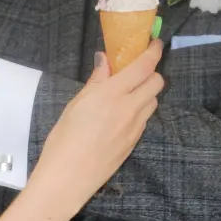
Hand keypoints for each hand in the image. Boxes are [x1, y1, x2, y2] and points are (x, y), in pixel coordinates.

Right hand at [34, 44, 163, 213]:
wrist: (69, 177)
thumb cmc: (64, 139)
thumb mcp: (75, 104)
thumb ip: (96, 81)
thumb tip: (105, 60)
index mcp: (112, 94)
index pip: (143, 66)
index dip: (153, 51)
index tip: (155, 43)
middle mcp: (129, 108)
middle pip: (157, 83)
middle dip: (152, 72)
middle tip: (138, 70)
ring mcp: (135, 127)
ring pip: (153, 101)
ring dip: (147, 92)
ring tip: (129, 93)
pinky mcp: (134, 142)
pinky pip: (144, 119)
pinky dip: (140, 110)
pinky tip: (122, 115)